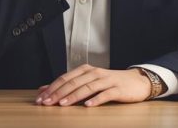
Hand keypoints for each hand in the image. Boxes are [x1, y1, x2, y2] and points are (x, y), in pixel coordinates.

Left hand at [35, 65, 151, 106]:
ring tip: (63, 104)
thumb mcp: (88, 81)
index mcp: (85, 70)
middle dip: (58, 93)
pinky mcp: (117, 89)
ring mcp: (106, 80)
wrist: (136, 82)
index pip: (65, 78)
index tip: (41, 98)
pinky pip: (105, 94)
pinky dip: (96, 99)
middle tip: (47, 102)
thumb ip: (68, 85)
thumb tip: (44, 89)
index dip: (52, 88)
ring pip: (87, 87)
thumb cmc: (109, 83)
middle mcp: (94, 73)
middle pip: (73, 82)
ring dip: (73, 96)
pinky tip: (88, 106)